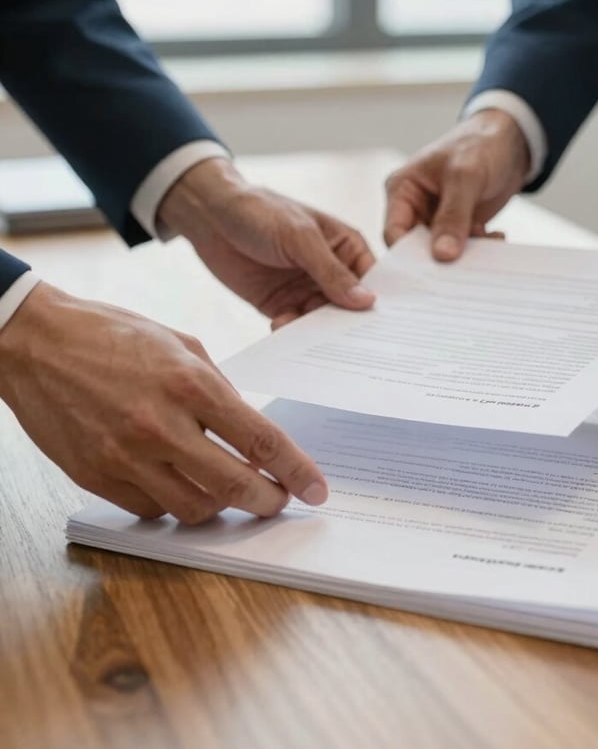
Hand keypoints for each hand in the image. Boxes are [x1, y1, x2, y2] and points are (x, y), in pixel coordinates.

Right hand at [0, 283, 327, 523]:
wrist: (35, 342)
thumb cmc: (112, 334)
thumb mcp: (180, 344)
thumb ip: (218, 388)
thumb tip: (248, 430)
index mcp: (190, 384)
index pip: (261, 441)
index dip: (296, 471)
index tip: (315, 489)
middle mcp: (161, 425)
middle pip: (234, 486)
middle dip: (268, 501)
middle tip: (280, 501)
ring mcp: (125, 456)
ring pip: (193, 509)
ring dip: (221, 506)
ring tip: (228, 488)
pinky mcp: (96, 476)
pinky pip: (151, 509)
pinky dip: (174, 502)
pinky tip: (179, 482)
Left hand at [159, 158, 375, 329]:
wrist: (209, 216)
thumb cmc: (261, 212)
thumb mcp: (301, 238)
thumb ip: (332, 272)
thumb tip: (367, 301)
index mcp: (345, 247)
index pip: (371, 280)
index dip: (378, 302)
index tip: (383, 328)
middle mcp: (330, 271)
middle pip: (348, 306)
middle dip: (348, 324)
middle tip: (351, 346)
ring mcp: (305, 288)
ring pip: (322, 320)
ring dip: (318, 332)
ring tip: (314, 343)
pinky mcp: (280, 303)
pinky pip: (294, 325)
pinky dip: (291, 332)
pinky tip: (281, 329)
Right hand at [384, 109, 530, 260]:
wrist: (511, 141)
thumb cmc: (480, 144)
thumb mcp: (465, 175)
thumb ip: (453, 216)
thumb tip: (442, 256)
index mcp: (402, 190)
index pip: (394, 232)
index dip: (407, 256)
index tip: (430, 271)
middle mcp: (414, 207)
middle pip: (415, 249)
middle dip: (439, 260)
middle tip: (461, 270)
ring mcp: (436, 219)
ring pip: (441, 253)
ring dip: (464, 255)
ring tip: (487, 246)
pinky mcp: (458, 227)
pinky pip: (462, 250)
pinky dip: (479, 249)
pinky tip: (496, 238)